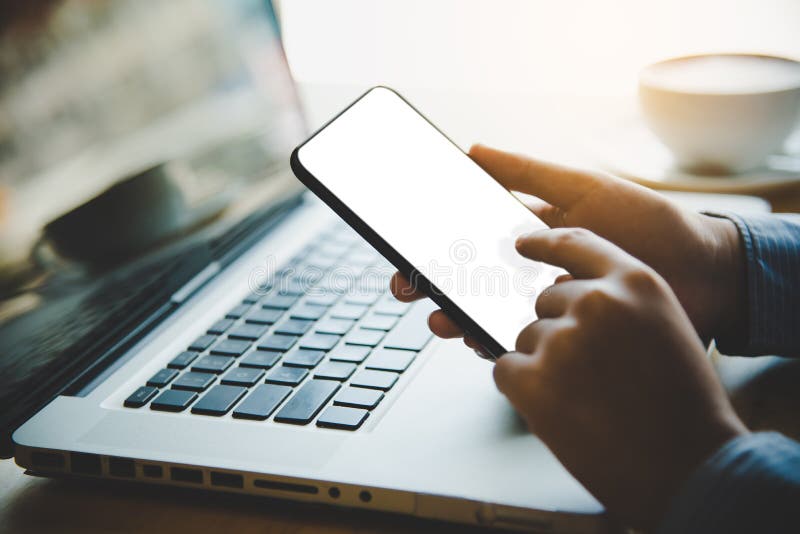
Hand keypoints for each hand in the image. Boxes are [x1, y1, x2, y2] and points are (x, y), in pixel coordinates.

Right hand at [391, 144, 745, 346]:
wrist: (706, 274)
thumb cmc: (650, 223)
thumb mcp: (585, 189)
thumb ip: (529, 172)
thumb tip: (471, 149)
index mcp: (532, 235)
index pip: (472, 237)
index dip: (436, 242)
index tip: (406, 244)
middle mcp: (532, 273)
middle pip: (469, 279)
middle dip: (433, 283)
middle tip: (406, 285)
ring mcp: (546, 308)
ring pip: (487, 314)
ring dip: (457, 316)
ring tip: (440, 317)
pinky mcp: (564, 340)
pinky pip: (520, 344)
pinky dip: (495, 344)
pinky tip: (480, 340)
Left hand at [497, 227, 746, 527]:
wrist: (690, 465)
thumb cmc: (681, 403)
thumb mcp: (665, 327)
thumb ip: (621, 303)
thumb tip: (570, 296)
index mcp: (635, 282)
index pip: (575, 244)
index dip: (545, 243)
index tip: (522, 243)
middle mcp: (596, 301)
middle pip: (545, 302)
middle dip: (557, 332)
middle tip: (591, 372)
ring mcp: (563, 339)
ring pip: (526, 338)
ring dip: (543, 366)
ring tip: (586, 399)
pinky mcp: (534, 378)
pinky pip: (504, 368)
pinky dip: (521, 390)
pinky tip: (560, 411)